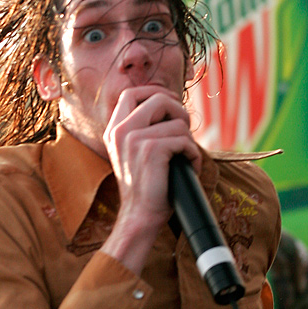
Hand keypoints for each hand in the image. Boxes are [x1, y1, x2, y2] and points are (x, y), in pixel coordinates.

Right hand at [100, 86, 200, 274]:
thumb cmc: (145, 185)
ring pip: (177, 122)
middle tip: (184, 130)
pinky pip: (185, 140)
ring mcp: (133, 139)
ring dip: (189, 141)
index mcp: (114, 130)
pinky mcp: (151, 150)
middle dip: (179, 111)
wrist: (140, 216)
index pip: (131, 93)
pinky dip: (193, 155)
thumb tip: (170, 104)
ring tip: (184, 158)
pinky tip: (188, 167)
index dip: (155, 92)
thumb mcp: (133, 151)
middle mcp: (120, 131)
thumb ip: (142, 128)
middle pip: (158, 99)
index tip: (170, 104)